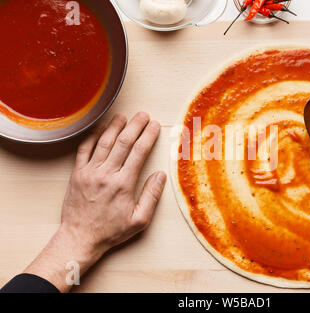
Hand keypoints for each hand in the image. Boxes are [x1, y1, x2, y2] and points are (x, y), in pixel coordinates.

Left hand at [24, 112, 165, 291]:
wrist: (80, 238)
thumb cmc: (111, 231)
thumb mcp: (139, 220)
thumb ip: (151, 196)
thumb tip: (161, 175)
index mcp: (123, 184)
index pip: (139, 152)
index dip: (148, 136)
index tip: (155, 125)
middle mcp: (106, 174)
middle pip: (123, 142)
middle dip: (135, 125)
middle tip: (143, 114)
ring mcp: (89, 172)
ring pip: (104, 142)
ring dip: (114, 127)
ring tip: (123, 116)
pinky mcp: (77, 174)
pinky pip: (84, 150)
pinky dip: (92, 137)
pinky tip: (99, 128)